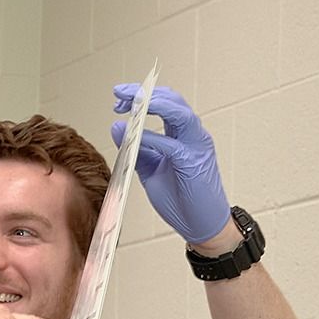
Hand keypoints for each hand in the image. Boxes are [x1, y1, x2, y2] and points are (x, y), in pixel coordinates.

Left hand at [112, 84, 233, 247]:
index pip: (165, 103)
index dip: (142, 96)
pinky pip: (172, 144)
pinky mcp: (194, 164)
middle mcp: (193, 135)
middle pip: (172, 100)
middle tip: (119, 94)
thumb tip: (117, 127)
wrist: (202, 225)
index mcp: (183, 135)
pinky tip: (135, 134)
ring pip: (180, 113)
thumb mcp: (151, 170)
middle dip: (144, 93)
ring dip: (153, 104)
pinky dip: (152, 136)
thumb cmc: (180, 198)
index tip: (118, 97)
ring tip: (131, 102)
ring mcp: (196, 147)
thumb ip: (136, 149)